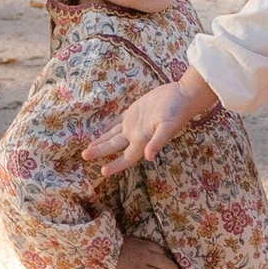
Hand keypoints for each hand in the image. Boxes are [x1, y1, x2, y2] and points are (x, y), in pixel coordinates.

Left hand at [82, 71, 221, 183]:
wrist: (183, 96)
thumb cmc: (176, 112)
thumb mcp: (167, 127)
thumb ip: (158, 141)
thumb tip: (149, 156)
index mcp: (143, 141)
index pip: (126, 157)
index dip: (115, 165)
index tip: (102, 172)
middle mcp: (137, 135)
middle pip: (115, 146)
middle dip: (100, 151)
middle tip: (84, 155)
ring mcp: (135, 124)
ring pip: (114, 135)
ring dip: (102, 141)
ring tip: (89, 147)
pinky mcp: (135, 112)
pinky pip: (118, 122)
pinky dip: (110, 126)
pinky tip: (103, 129)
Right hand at [104, 236, 186, 268]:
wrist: (99, 253)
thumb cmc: (109, 245)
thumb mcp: (125, 239)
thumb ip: (133, 244)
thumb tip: (134, 246)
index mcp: (143, 245)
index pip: (160, 250)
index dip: (167, 257)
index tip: (171, 262)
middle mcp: (145, 258)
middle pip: (165, 264)